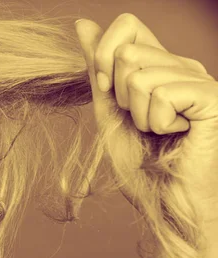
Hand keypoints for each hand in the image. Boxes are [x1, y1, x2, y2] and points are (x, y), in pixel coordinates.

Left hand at [75, 13, 217, 226]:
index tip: (106, 90)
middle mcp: (182, 66)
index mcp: (159, 66)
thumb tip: (83, 24)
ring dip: (139, 116)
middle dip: (120, 97)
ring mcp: (200, 80)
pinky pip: (162, 93)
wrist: (166, 203)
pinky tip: (176, 134)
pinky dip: (157, 122)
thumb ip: (98, 69)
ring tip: (160, 133)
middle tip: (142, 123)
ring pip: (140, 77)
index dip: (103, 55)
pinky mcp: (212, 98)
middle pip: (127, 53)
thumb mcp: (109, 112)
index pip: (127, 25)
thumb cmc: (142, 165)